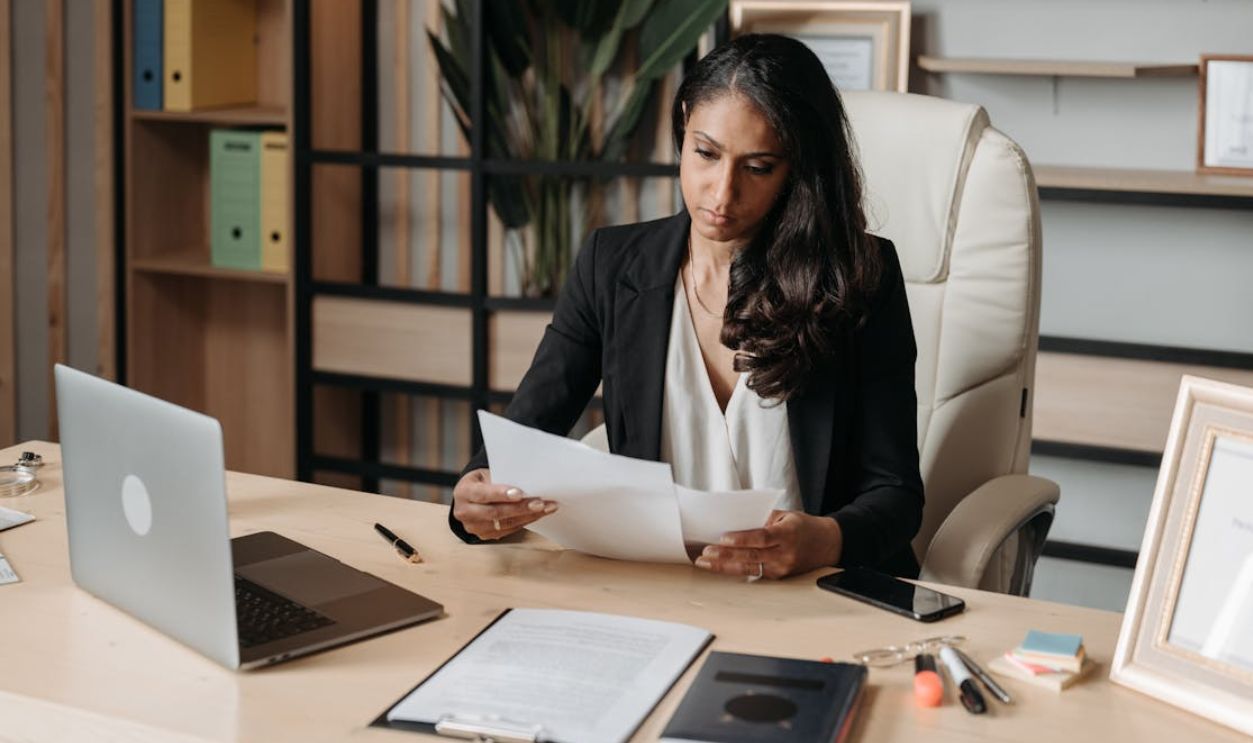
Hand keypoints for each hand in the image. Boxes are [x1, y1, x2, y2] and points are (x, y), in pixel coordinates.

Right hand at [451, 468, 557, 539]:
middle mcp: (465, 512)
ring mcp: (474, 527)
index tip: (520, 493)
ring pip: (505, 523)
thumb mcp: (486, 474)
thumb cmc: (483, 481)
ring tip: (547, 508)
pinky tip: (540, 514)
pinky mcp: (485, 535)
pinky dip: (526, 521)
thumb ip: (501, 479)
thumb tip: (528, 483)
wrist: (472, 496)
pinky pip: (509, 529)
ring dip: (529, 516)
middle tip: (541, 503)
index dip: (501, 494)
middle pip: (496, 512)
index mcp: (463, 492)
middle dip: (521, 508)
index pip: (483, 494)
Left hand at [693, 510, 842, 578]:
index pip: (762, 538)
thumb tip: (735, 522)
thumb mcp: (785, 515)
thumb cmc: (803, 527)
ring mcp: (782, 568)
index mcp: (788, 534)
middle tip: (706, 553)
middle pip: (751, 556)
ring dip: (724, 566)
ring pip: (749, 568)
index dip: (742, 539)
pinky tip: (719, 566)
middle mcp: (785, 554)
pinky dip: (735, 569)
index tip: (723, 538)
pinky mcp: (778, 577)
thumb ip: (762, 519)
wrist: (827, 544)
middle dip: (725, 555)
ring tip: (706, 562)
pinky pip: (754, 573)